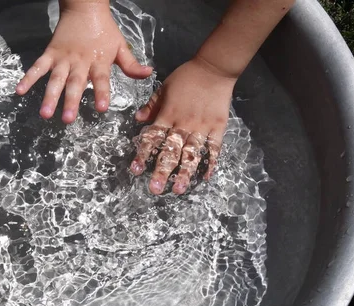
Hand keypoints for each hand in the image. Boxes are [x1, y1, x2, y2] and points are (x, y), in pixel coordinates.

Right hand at [15, 1, 152, 123]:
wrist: (85, 7)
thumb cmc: (104, 30)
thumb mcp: (120, 46)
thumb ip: (131, 65)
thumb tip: (148, 74)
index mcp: (99, 61)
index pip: (102, 80)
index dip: (102, 93)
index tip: (102, 108)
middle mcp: (80, 62)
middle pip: (75, 84)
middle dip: (71, 102)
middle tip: (67, 120)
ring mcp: (63, 58)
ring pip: (55, 79)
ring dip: (49, 96)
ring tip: (45, 114)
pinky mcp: (50, 53)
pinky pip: (38, 66)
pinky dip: (28, 78)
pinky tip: (20, 91)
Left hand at [130, 56, 236, 194]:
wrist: (213, 68)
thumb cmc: (186, 77)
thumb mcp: (164, 87)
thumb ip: (152, 105)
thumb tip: (138, 119)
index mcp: (168, 114)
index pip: (153, 137)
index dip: (143, 154)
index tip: (136, 169)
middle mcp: (183, 124)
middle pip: (171, 150)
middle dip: (162, 170)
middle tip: (154, 188)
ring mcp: (202, 127)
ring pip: (191, 153)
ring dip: (184, 172)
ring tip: (178, 189)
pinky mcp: (218, 127)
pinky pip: (214, 147)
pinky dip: (210, 162)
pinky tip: (205, 177)